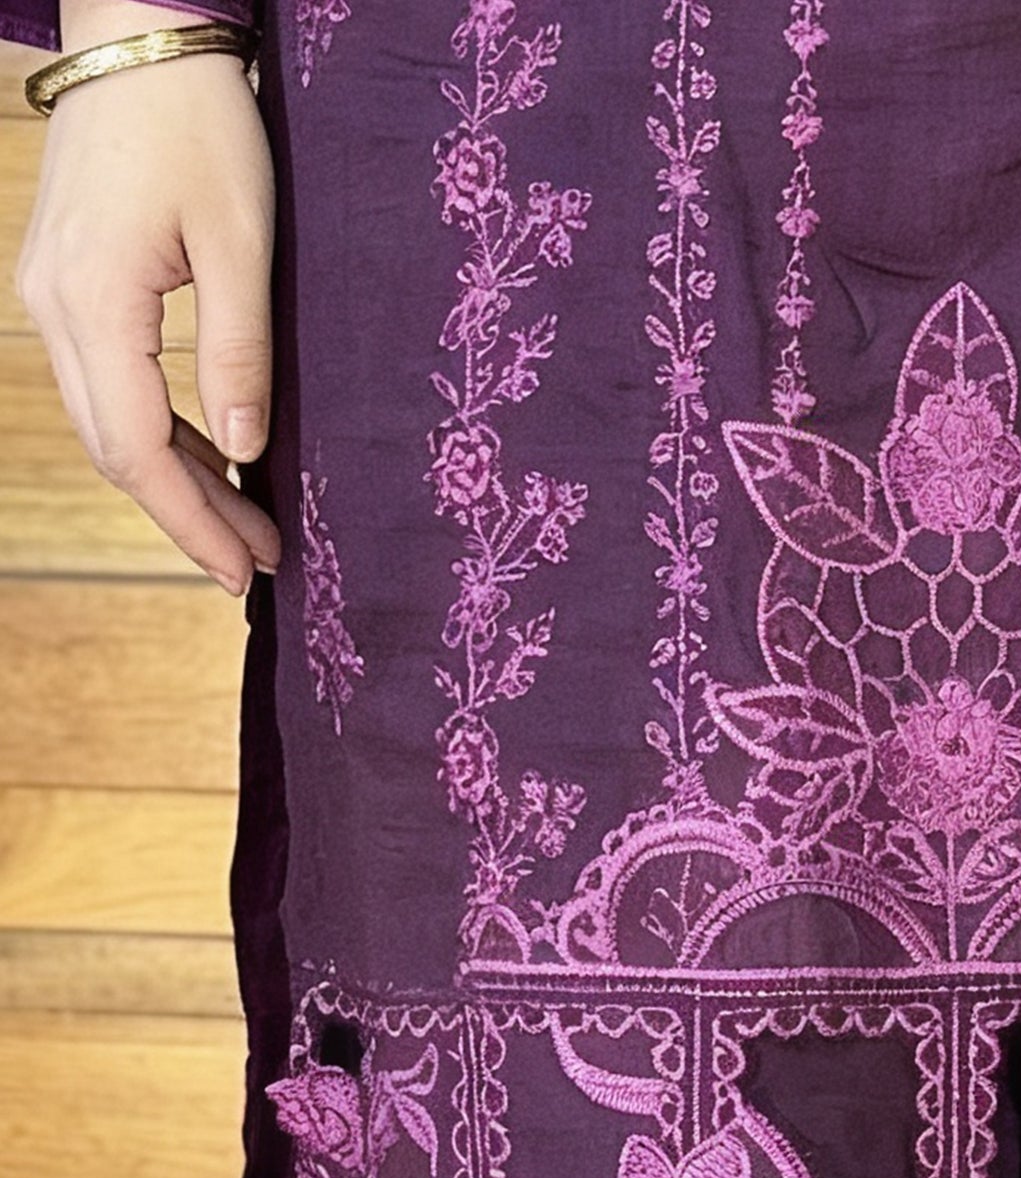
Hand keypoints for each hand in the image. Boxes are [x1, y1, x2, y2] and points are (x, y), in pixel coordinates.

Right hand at [13, 2, 279, 593]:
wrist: (140, 35)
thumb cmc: (200, 125)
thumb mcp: (242, 244)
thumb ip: (239, 353)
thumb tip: (245, 454)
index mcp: (94, 304)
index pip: (138, 451)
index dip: (193, 521)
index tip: (247, 571)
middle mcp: (54, 308)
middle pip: (116, 449)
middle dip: (188, 515)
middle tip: (259, 563)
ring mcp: (52, 294)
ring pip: (108, 421)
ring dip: (175, 478)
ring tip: (248, 525)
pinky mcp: (68, 280)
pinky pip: (108, 382)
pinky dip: (159, 430)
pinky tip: (211, 457)